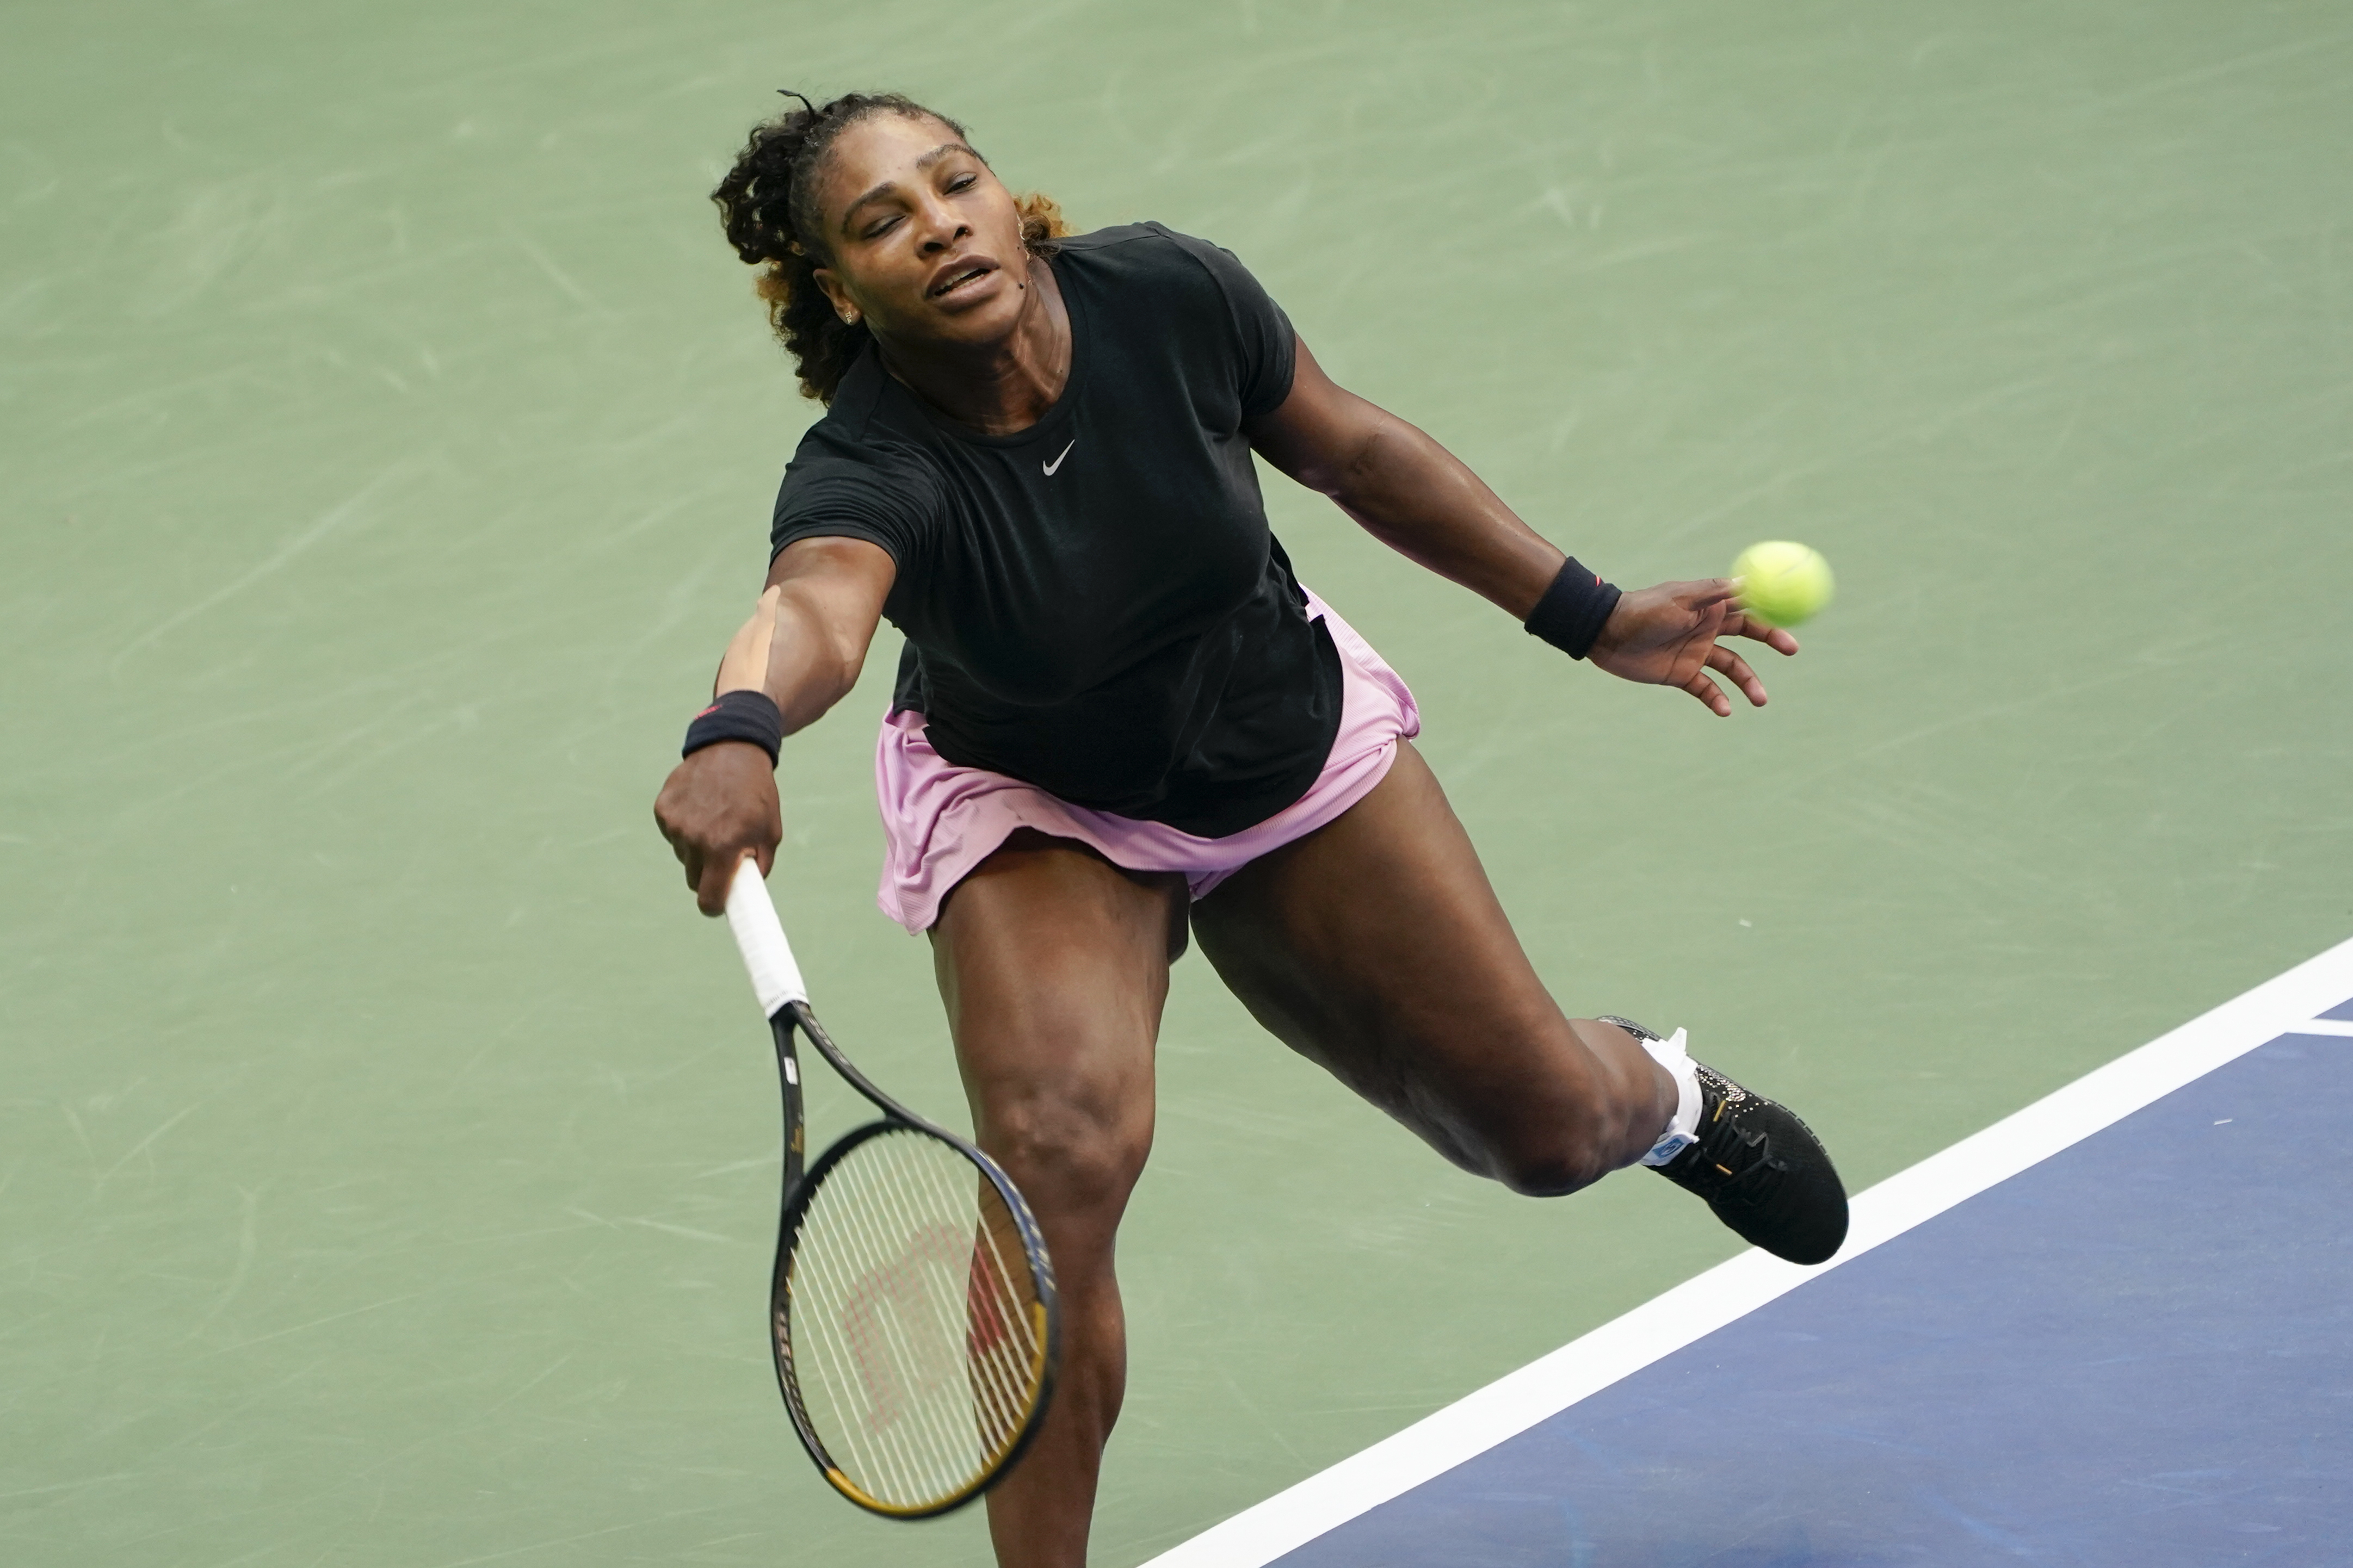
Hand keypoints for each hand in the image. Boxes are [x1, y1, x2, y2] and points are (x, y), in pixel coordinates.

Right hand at [654, 588, 785, 913]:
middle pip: (693, 879)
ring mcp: (675, 823)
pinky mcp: (662, 809)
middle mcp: (695, 838)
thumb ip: (758, 866)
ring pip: (682, 855)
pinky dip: (684, 827)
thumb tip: (746, 893)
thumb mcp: (770, 831)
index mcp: (724, 847)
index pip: (708, 898)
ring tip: (715, 819)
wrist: (732, 747)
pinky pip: (672, 834)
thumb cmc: (756, 793)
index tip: (718, 906)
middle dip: (707, 874)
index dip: (714, 907)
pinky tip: (700, 807)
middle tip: (722, 855)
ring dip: (696, 847)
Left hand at [1588, 578, 1798, 715]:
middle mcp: (1707, 628)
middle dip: (1772, 640)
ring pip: (1732, 667)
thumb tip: (1748, 581)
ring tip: (1761, 700)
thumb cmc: (1643, 610)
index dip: (1772, 608)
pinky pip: (1706, 689)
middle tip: (1792, 650)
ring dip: (1748, 682)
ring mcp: (1696, 652)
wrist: (1606, 634)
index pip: (1748, 605)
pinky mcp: (1682, 674)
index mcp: (1709, 606)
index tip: (1794, 614)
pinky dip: (1718, 699)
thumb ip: (1714, 593)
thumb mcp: (1680, 599)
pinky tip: (1726, 710)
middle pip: (1748, 634)